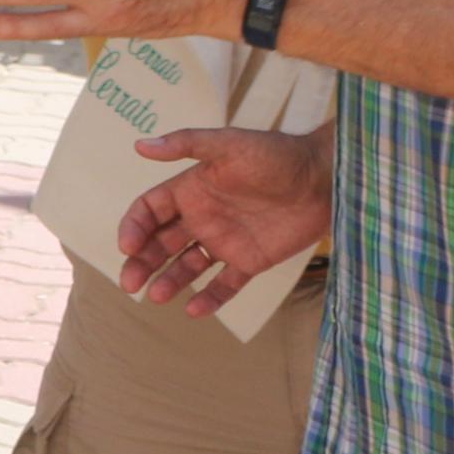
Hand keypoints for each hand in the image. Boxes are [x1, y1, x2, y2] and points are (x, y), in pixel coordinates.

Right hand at [115, 127, 330, 315]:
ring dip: (169, 281)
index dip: (134, 228)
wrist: (325, 178)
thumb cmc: (275, 155)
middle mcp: (202, 218)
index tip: (128, 246)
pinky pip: (225, 284)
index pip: (149, 211)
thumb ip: (185, 144)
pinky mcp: (251, 261)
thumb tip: (140, 145)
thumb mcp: (228, 144)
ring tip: (157, 297)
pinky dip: (210, 298)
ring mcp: (225, 241)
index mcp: (190, 190)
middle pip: (160, 243)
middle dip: (142, 263)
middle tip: (130, 284)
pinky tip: (194, 310)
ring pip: (187, 266)